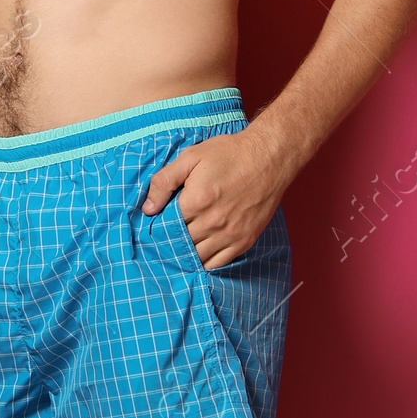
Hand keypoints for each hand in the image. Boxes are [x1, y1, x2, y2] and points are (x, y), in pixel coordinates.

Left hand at [142, 125, 286, 268]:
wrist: (269, 157)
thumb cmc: (229, 154)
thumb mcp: (191, 157)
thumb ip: (164, 181)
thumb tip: (147, 209)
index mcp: (195, 202)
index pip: (165, 226)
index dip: (157, 227)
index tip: (154, 226)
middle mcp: (212, 223)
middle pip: (180, 244)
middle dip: (169, 242)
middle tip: (162, 240)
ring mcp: (230, 234)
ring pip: (198, 258)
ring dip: (185, 255)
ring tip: (178, 249)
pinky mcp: (244, 240)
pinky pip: (219, 263)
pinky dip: (206, 263)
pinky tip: (198, 257)